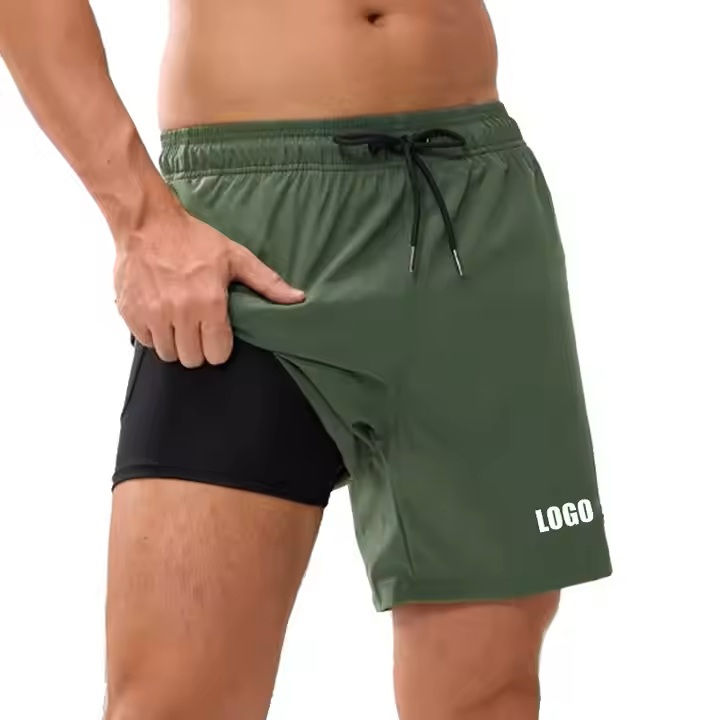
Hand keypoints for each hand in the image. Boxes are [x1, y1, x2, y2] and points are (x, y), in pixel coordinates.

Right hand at [113, 207, 304, 366]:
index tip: (218, 335)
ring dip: (176, 344)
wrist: (147, 223)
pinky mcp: (130, 313)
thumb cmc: (193, 239)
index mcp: (208, 303)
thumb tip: (297, 298)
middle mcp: (179, 313)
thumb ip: (267, 282)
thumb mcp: (236, 257)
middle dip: (199, 348)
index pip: (217, 354)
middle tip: (199, 329)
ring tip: (180, 322)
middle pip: (193, 359)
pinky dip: (154, 335)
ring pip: (168, 355)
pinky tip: (161, 316)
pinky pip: (146, 342)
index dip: (220, 347)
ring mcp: (152, 315)